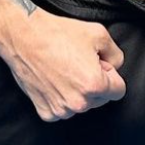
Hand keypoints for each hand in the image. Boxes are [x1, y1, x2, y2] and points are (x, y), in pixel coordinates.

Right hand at [0, 6, 125, 120]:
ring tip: (65, 68)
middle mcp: (78, 103)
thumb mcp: (99, 33)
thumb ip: (116, 54)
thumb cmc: (59, 33)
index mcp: (94, 85)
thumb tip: (115, 66)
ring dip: (78, 91)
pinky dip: (61, 96)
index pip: (118, 90)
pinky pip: (63, 109)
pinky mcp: (46, 112)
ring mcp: (60, 110)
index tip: (98, 62)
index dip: (110, 73)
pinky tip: (54, 78)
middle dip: (96, 82)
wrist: (25, 36)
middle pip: (100, 99)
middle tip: (80, 62)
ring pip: (82, 105)